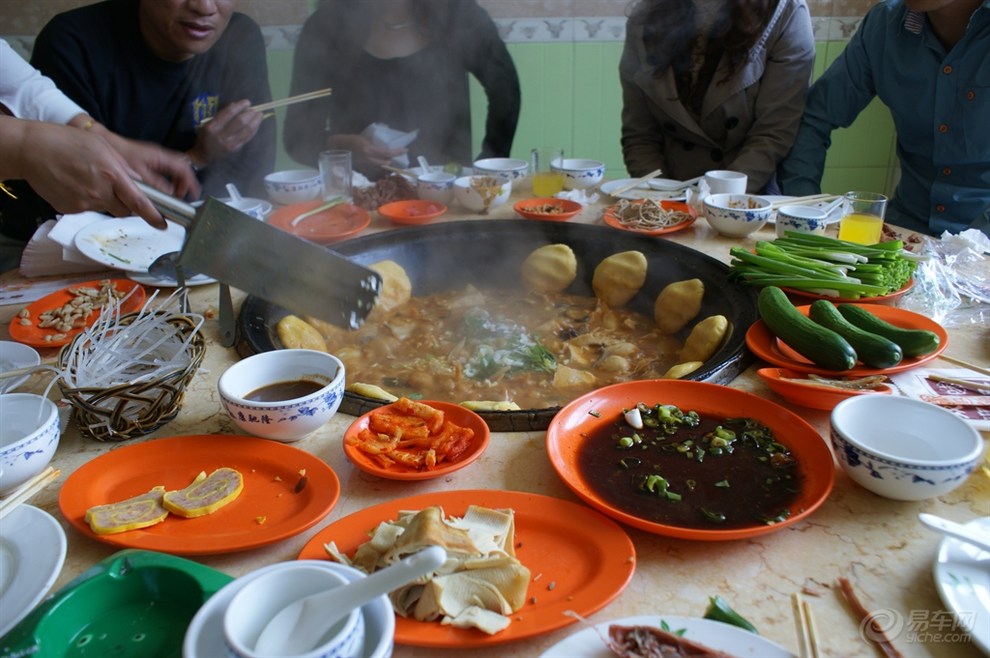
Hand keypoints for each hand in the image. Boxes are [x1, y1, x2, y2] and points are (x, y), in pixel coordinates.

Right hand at [2, 118, 171, 227]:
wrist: (31, 149)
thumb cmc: (67, 142)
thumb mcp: (103, 147)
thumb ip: (123, 167)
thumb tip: (139, 183)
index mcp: (112, 173)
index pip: (139, 202)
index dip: (153, 216)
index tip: (162, 223)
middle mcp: (99, 191)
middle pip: (126, 210)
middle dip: (127, 203)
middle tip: (116, 188)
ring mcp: (84, 202)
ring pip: (108, 209)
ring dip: (106, 199)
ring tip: (90, 180)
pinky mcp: (71, 208)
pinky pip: (88, 209)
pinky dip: (87, 199)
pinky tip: (76, 185)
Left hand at [101, 132, 200, 201]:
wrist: (103, 141)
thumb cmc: (119, 153)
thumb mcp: (139, 173)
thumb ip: (155, 185)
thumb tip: (169, 196)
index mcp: (161, 157)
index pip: (184, 169)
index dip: (191, 182)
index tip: (193, 194)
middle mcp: (161, 156)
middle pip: (182, 171)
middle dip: (183, 185)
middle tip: (180, 197)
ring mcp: (156, 158)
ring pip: (173, 172)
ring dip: (175, 185)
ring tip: (170, 196)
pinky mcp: (149, 161)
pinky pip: (164, 172)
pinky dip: (166, 182)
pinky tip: (158, 190)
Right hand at [188, 99, 264, 166]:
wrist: (204, 156)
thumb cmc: (205, 136)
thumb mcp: (208, 123)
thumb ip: (221, 115)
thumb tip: (235, 105)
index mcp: (213, 126)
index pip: (228, 113)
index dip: (239, 106)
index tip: (247, 102)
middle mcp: (221, 135)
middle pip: (240, 122)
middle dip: (249, 114)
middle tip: (254, 109)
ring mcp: (230, 143)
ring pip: (247, 131)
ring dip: (255, 122)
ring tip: (259, 115)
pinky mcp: (236, 149)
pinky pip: (247, 137)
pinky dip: (254, 129)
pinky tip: (257, 124)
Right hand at [327, 134, 406, 168]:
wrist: (336, 147)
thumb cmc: (349, 139)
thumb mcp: (363, 138)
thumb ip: (372, 144)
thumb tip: (383, 146)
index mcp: (368, 149)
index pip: (386, 152)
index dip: (397, 152)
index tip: (405, 150)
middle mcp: (367, 158)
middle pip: (384, 162)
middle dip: (392, 159)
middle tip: (399, 155)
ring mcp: (364, 164)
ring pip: (379, 165)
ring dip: (386, 163)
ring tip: (391, 159)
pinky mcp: (361, 167)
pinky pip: (373, 166)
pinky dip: (378, 164)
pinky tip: (381, 161)